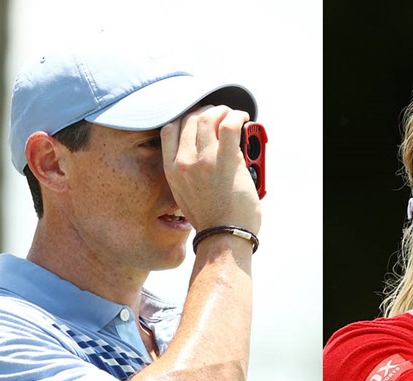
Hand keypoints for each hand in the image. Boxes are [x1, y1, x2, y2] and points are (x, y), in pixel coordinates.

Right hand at [161, 105, 260, 234]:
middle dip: (207, 111)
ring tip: (234, 115)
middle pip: (190, 119)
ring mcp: (204, 161)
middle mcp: (184, 162)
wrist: (224, 237)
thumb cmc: (212, 220)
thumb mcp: (186, 195)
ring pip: (209, 117)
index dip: (185, 116)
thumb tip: (208, 151)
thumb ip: (189, 172)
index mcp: (171, 170)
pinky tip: (243, 118)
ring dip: (224, 111)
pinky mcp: (226, 161)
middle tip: (221, 114)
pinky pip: (230, 125)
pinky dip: (237, 116)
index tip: (199, 117)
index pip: (169, 129)